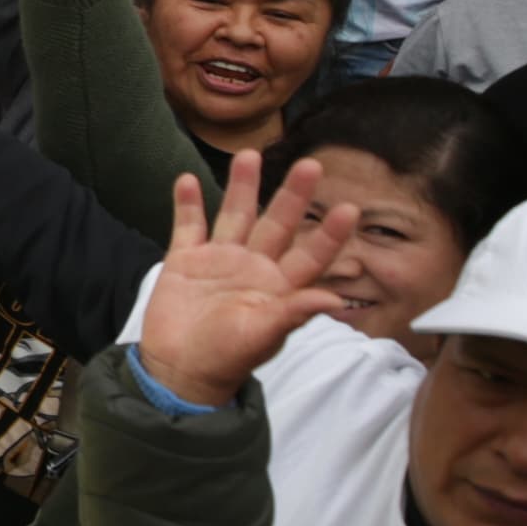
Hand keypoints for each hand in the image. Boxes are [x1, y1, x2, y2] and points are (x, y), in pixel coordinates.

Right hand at [136, 153, 357, 406]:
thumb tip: (335, 300)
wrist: (178, 370)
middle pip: (277, 224)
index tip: (349, 209)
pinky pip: (188, 225)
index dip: (329, 233)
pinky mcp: (186, 260)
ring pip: (234, 215)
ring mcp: (219, 260)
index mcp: (279, 287)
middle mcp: (254, 267)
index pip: (311, 255)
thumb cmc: (225, 359)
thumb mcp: (262, 337)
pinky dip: (187, 204)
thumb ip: (294, 313)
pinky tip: (187, 180)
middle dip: (293, 195)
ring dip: (240, 187)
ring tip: (247, 155)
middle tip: (310, 165)